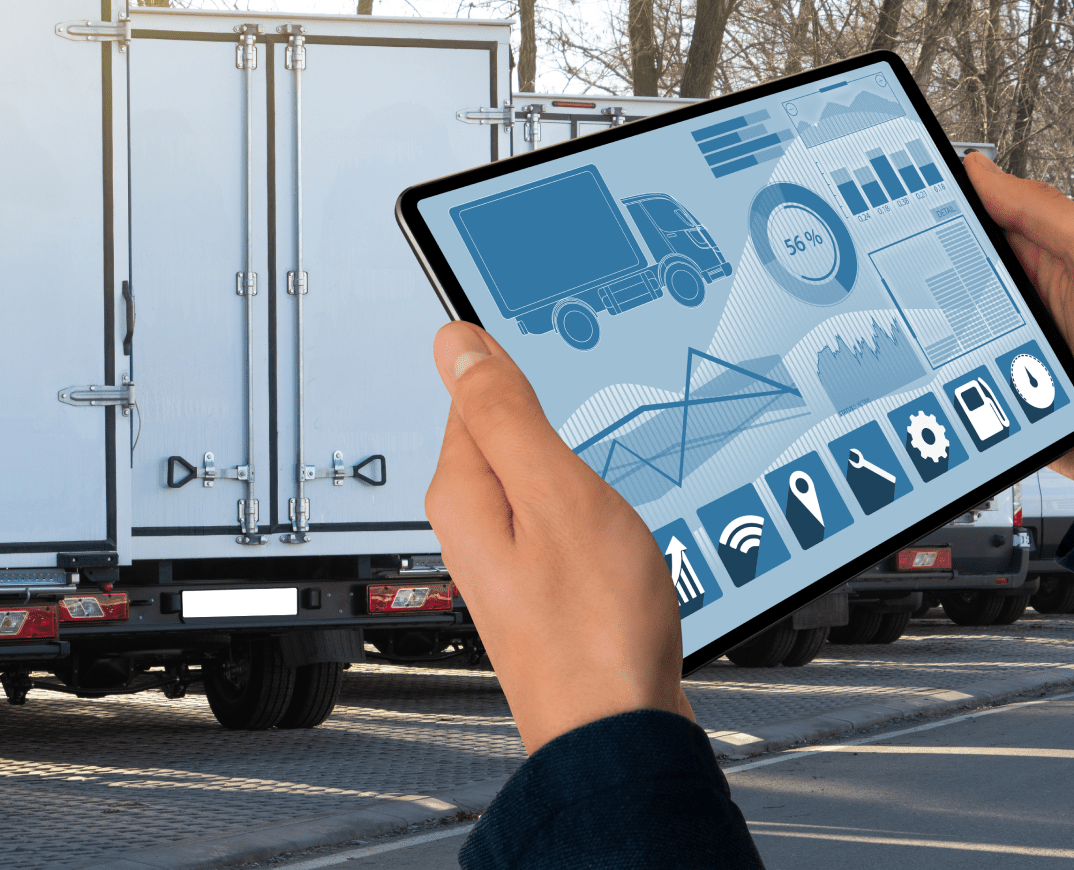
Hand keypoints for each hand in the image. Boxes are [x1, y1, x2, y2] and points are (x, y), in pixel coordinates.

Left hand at [427, 321, 691, 753]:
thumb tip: (454, 341)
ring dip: (576, 463)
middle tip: (599, 406)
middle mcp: (474, 526)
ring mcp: (510, 560)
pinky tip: (619, 519)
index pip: (473, 390)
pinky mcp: (544, 586)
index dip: (521, 364)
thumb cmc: (593, 629)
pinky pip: (560, 518)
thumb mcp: (556, 494)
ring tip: (613, 466)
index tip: (560, 350)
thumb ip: (506, 414)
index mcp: (463, 492)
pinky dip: (591, 506)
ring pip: (539, 477)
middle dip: (551, 414)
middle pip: (506, 433)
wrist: (618, 732)